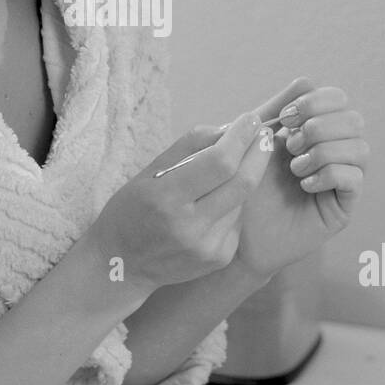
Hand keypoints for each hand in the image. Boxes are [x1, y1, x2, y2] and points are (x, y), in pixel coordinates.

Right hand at [85, 109, 271, 294]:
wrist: (122, 264)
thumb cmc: (131, 210)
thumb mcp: (149, 172)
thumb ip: (189, 146)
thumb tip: (228, 128)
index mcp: (167, 198)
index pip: (219, 163)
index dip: (240, 137)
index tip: (250, 119)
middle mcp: (191, 226)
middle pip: (243, 182)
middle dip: (259, 152)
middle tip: (263, 133)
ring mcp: (208, 246)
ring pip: (242, 199)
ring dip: (242, 177)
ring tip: (225, 172)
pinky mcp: (219, 257)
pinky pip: (237, 219)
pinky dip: (233, 203)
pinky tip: (214, 204)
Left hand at [229, 77, 367, 282]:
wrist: (233, 229)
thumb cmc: (240, 184)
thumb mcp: (255, 141)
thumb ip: (277, 110)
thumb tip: (305, 80)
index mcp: (315, 129)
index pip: (338, 99)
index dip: (316, 102)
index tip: (286, 119)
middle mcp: (334, 151)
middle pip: (354, 120)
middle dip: (320, 127)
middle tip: (290, 147)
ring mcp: (341, 179)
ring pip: (360, 148)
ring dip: (324, 152)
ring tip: (295, 169)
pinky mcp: (343, 206)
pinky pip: (355, 178)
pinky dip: (329, 174)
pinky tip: (304, 185)